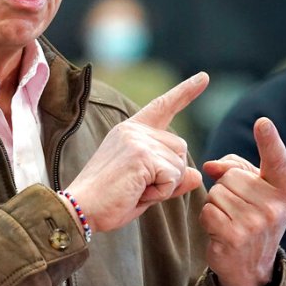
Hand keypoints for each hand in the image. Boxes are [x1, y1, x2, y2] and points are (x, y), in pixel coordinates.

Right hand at [65, 72, 208, 233]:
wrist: (80, 208)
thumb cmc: (109, 200)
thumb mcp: (145, 188)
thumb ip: (171, 179)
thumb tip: (197, 175)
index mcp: (130, 130)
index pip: (162, 107)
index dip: (185, 92)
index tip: (204, 77)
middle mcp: (134, 129)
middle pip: (180, 149)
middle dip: (169, 175)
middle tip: (138, 187)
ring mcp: (138, 140)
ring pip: (179, 164)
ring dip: (165, 185)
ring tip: (135, 189)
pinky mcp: (141, 155)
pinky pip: (173, 177)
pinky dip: (160, 192)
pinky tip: (137, 192)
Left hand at [200, 118, 285, 285]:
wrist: (250, 268)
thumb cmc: (250, 218)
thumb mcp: (253, 192)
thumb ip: (235, 169)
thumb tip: (210, 166)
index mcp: (284, 191)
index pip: (277, 161)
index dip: (270, 140)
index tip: (263, 122)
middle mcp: (275, 207)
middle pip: (231, 176)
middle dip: (225, 188)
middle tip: (237, 209)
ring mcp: (256, 223)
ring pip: (216, 192)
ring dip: (216, 204)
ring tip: (229, 221)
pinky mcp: (235, 237)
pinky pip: (207, 210)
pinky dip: (207, 219)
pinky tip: (221, 232)